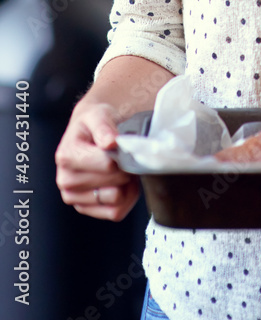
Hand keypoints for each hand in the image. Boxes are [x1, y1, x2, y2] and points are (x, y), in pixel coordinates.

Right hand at [55, 102, 139, 221]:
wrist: (89, 130)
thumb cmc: (94, 122)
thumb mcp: (98, 114)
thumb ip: (104, 127)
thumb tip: (110, 142)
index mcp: (67, 156)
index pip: (108, 165)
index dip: (124, 157)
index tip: (126, 147)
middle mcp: (66, 179)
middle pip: (113, 184)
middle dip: (126, 170)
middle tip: (127, 157)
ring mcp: (74, 197)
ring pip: (116, 200)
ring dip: (127, 185)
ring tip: (124, 168)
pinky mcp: (85, 208)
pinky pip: (115, 212)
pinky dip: (126, 199)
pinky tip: (123, 183)